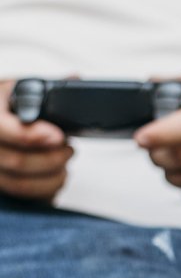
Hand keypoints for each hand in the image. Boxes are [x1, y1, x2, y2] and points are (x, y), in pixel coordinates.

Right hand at [0, 80, 73, 202]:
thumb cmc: (6, 107)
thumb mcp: (19, 90)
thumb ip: (46, 88)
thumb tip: (75, 78)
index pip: (2, 129)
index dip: (32, 136)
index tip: (58, 136)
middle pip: (17, 162)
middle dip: (52, 158)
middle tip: (69, 148)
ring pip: (21, 185)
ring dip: (53, 176)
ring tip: (64, 161)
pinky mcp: (0, 185)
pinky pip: (25, 198)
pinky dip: (48, 191)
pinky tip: (57, 177)